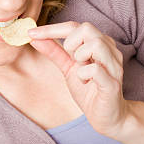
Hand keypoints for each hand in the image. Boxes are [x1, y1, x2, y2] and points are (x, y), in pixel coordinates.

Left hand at [29, 21, 128, 136]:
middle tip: (70, 59)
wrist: (107, 117)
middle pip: (86, 28)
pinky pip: (95, 70)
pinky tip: (84, 82)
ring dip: (79, 57)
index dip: (51, 29)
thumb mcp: (68, 68)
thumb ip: (54, 52)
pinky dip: (83, 74)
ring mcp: (113, 66)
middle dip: (69, 42)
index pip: (74, 26)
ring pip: (95, 44)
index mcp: (99, 44)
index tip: (31, 34)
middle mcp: (109, 51)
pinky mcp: (112, 84)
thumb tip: (34, 37)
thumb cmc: (90, 91)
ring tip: (79, 70)